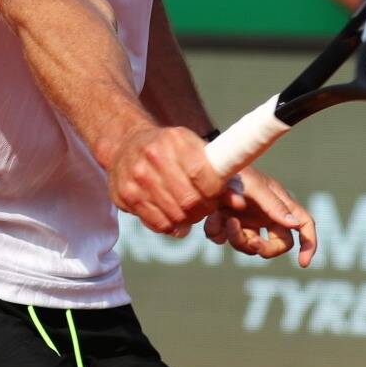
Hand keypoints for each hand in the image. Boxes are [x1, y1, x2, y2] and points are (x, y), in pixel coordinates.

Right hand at [108, 125, 228, 236]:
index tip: (217, 194)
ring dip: (189, 219)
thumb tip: (239, 203)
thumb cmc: (169, 149)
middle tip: (205, 206)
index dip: (216, 192)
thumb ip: (219, 173)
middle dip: (204, 208)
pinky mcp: (126, 196)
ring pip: (176, 216)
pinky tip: (173, 216)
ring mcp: (137, 178)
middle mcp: (153, 157)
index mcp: (175, 140)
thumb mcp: (194, 149)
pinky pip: (158, 224)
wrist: (126, 145)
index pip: (204, 175)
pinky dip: (171, 226)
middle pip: (190, 200)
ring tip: (190, 211)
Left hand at [203, 167, 315, 264]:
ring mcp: (245, 222)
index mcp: (280, 204)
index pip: (304, 225)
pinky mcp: (225, 224)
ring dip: (237, 237)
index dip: (309, 244)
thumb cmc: (237, 171)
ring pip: (248, 246)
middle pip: (278, 245)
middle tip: (252, 242)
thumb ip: (273, 205)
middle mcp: (265, 216)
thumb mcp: (256, 186)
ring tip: (228, 219)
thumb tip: (295, 224)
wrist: (205, 165)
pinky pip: (223, 239)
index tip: (303, 263)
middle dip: (265, 248)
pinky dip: (217, 230)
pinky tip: (213, 215)